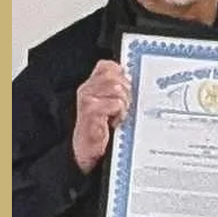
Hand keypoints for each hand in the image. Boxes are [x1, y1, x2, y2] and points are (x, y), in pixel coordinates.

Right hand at [71, 59, 131, 173]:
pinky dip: (120, 114)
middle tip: (125, 106)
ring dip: (124, 103)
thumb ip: (116, 90)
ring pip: (116, 87)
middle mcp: (87, 89)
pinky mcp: (91, 111)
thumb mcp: (108, 106)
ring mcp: (87, 99)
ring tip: (120, 115)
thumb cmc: (100, 128)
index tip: (126, 88)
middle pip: (114, 75)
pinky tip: (115, 123)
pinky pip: (115, 103)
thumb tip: (131, 78)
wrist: (86, 151)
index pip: (107, 66)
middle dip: (126, 90)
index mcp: (91, 85)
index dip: (121, 74)